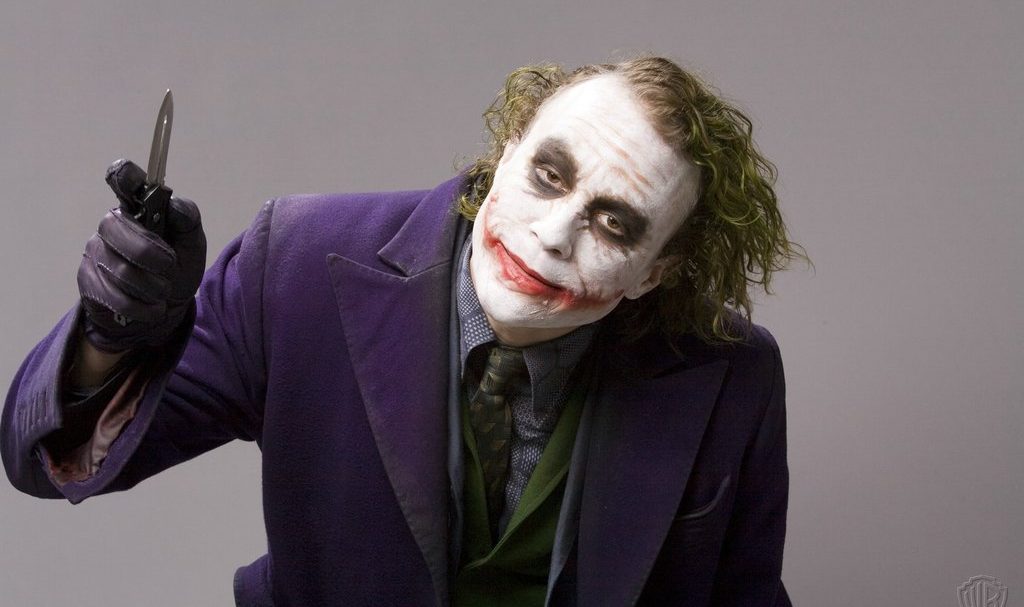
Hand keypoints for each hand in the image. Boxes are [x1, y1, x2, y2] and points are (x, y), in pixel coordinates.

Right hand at [77, 159, 206, 352]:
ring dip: (151, 286)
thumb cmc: (177, 271)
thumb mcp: (192, 246)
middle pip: (119, 228)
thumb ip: (188, 221)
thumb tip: (175, 205)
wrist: (163, 311)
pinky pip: (113, 296)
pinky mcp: (88, 280)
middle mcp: (112, 224)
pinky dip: (141, 307)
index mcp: (138, 208)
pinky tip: (151, 308)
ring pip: (119, 268)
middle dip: (151, 255)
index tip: (128, 177)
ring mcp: (95, 251)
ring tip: (162, 291)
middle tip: (170, 269)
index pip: (123, 180)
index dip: (124, 176)